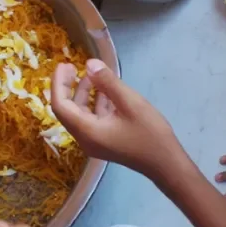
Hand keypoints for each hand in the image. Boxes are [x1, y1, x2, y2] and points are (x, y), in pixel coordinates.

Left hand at [51, 59, 180, 175]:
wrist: (166, 163)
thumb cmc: (149, 134)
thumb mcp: (130, 103)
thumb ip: (108, 82)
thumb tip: (90, 64)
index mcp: (87, 131)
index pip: (61, 106)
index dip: (59, 84)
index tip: (64, 65)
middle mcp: (85, 138)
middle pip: (67, 110)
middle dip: (68, 87)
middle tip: (72, 66)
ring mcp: (95, 141)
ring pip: (80, 114)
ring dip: (83, 94)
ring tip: (91, 74)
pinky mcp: (104, 141)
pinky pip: (92, 119)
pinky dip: (94, 103)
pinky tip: (105, 90)